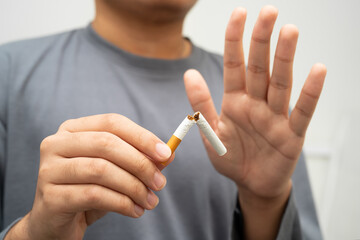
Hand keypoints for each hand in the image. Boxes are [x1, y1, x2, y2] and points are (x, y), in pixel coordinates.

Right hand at [6, 114, 172, 239]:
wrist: (56, 221)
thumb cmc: (89, 190)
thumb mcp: (116, 170)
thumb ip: (139, 159)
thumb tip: (169, 154)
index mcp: (73, 129)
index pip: (112, 122)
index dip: (142, 136)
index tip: (166, 154)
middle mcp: (56, 143)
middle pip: (107, 143)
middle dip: (140, 164)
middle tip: (160, 183)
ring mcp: (49, 169)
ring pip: (102, 170)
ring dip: (134, 187)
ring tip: (149, 201)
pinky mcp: (50, 196)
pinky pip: (95, 195)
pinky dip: (122, 203)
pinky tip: (135, 211)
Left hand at [184, 6, 325, 237]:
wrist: (250, 183)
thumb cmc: (231, 158)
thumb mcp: (211, 133)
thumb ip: (201, 105)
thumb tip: (188, 73)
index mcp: (234, 101)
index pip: (234, 64)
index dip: (235, 40)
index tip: (239, 13)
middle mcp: (255, 104)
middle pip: (259, 68)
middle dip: (262, 41)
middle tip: (269, 12)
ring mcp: (275, 118)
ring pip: (280, 83)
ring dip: (285, 59)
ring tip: (289, 32)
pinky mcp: (291, 135)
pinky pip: (301, 112)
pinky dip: (310, 93)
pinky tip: (317, 71)